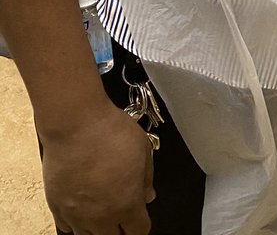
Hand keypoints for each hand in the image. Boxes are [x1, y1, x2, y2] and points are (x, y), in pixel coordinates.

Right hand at [41, 102, 153, 234]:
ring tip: (103, 216)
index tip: (140, 220)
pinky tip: (81, 211)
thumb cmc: (108, 131)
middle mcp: (101, 215)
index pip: (138, 231)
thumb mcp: (143, 148)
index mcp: (127, 203)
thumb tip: (147, 193)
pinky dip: (75, 223)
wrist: (75, 124)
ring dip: (98, 229)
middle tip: (123, 220)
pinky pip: (66, 226)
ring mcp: (76, 213)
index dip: (141, 226)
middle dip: (121, 230)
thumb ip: (146, 177)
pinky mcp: (57, 205)